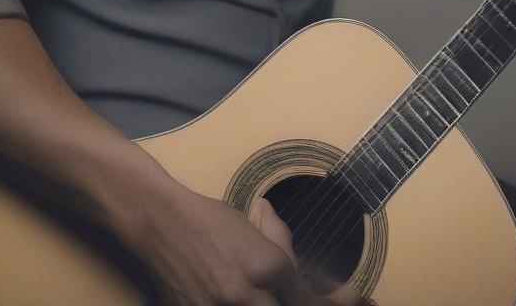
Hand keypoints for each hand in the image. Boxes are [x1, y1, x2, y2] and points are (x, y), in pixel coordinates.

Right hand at [123, 179, 362, 305]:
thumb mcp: (253, 227)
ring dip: (277, 303)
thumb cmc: (208, 218)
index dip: (335, 301)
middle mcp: (244, 295)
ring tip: (279, 293)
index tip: (355, 298)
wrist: (159, 224)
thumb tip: (301, 275)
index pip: (306, 297)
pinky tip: (256, 298)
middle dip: (314, 304)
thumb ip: (280, 248)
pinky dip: (250, 305)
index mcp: (264, 265)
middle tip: (346, 301)